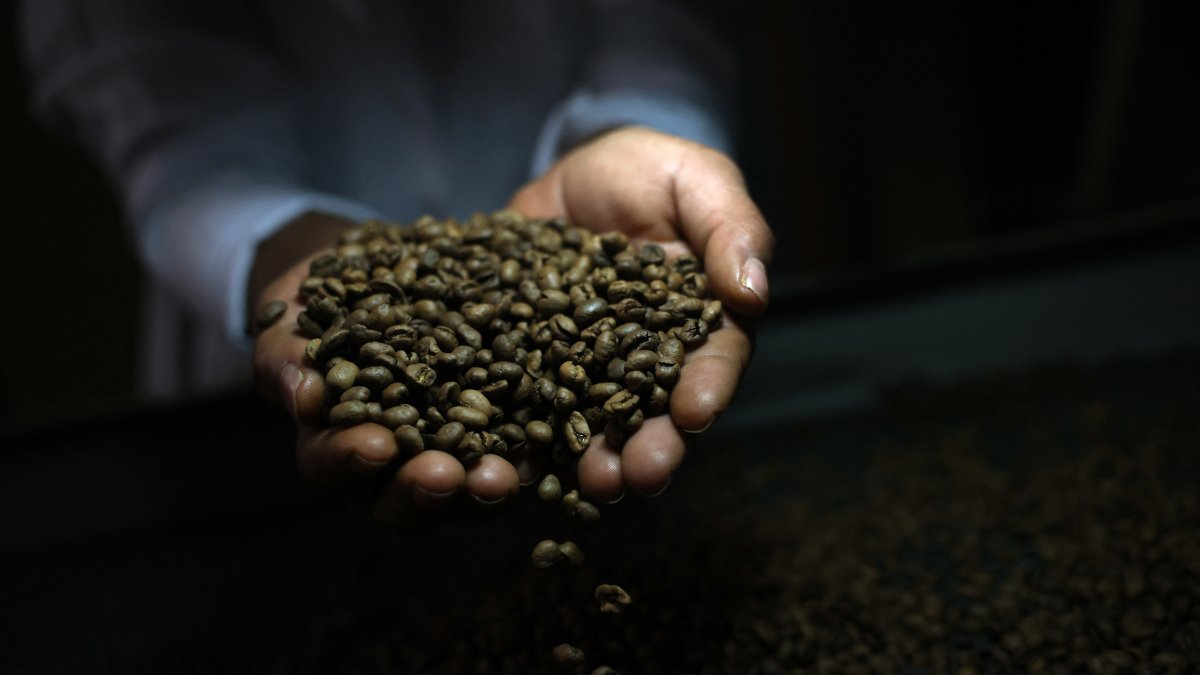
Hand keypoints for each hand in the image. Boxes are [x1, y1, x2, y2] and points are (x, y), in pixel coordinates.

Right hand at [250, 213, 519, 527]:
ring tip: (503, 475)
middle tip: (444, 476)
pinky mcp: (501, 424)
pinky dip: (532, 447)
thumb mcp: (291, 319)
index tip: (376, 446)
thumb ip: (287, 355)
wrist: (374, 277)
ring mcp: (451, 447)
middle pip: (405, 495)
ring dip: (483, 485)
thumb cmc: (315, 305)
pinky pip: (518, 446)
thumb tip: (300, 392)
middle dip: (424, 490)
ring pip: (466, 484)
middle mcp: (395, 460)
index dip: (352, 459)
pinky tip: (549, 437)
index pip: (336, 463)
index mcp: (334, 440)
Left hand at [509, 126, 773, 501]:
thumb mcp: (699, 179)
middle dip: (645, 448)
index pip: (711, 363)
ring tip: (579, 483)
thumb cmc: (653, 170)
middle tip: (632, 477)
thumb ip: (731, 229)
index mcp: (699, 324)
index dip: (705, 389)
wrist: (575, 169)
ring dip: (583, 458)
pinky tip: (501, 464)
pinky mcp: (528, 360)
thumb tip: (754, 291)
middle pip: (649, 412)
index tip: (695, 413)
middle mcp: (646, 360)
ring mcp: (584, 366)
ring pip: (587, 423)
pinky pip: (520, 403)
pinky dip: (512, 436)